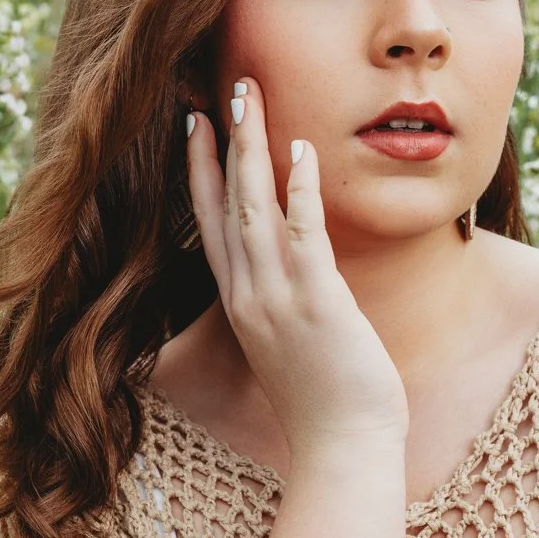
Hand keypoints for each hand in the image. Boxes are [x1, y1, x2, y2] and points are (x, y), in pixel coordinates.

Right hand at [186, 76, 409, 452]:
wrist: (342, 446)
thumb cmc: (326, 402)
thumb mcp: (292, 343)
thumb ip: (285, 303)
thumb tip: (295, 275)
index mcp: (241, 303)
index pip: (210, 225)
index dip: (202, 173)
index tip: (196, 127)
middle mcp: (248, 295)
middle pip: (224, 205)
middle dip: (221, 144)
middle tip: (219, 91)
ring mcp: (277, 298)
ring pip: (253, 209)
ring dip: (251, 150)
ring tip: (249, 100)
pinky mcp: (315, 303)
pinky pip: (302, 234)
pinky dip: (298, 190)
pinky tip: (301, 151)